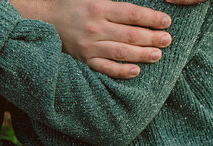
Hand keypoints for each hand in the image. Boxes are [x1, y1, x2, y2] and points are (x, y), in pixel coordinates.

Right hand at [21, 0, 209, 78]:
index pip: (132, 14)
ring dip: (142, 55)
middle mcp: (95, 27)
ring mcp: (89, 46)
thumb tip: (136, 8)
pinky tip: (135, 71)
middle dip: (152, 38)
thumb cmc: (73, 5)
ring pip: (121, 52)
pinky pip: (105, 68)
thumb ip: (116, 0)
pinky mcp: (84, 59)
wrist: (45, 19)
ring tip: (157, 55)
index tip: (166, 22)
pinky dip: (121, 71)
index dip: (152, 19)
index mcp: (99, 7)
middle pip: (130, 35)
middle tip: (167, 40)